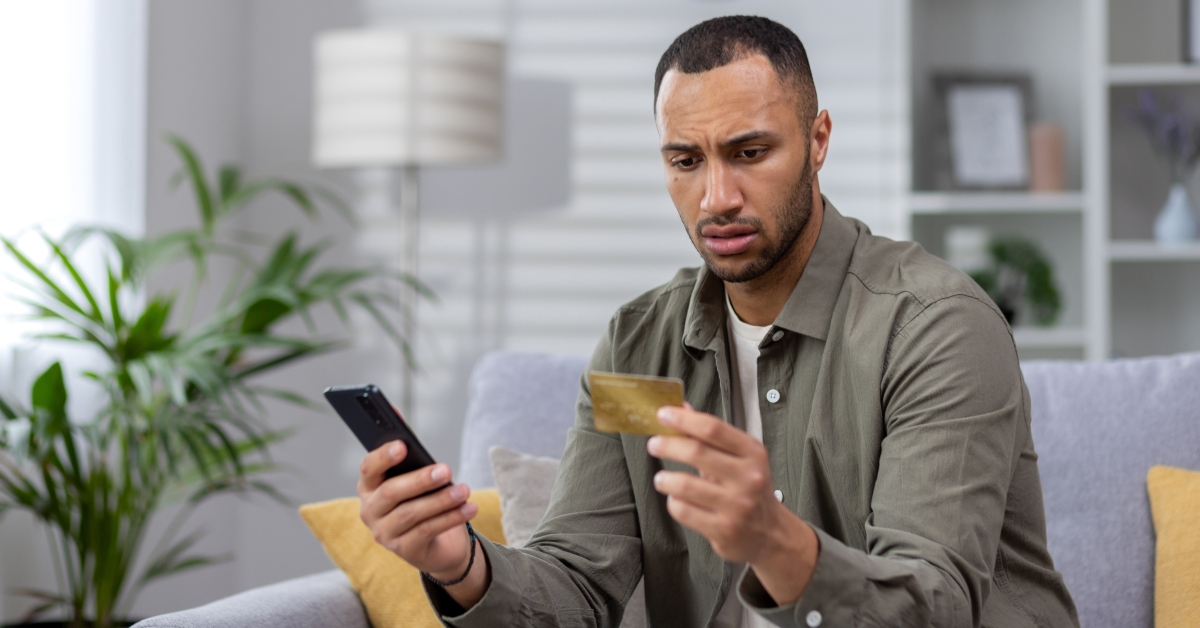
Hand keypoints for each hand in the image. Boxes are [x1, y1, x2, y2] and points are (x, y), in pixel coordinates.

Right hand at [357, 440, 488, 605]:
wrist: (437, 544)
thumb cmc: (423, 503)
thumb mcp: (418, 482)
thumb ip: (414, 464)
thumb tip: (416, 442)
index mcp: (369, 487)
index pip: (369, 469)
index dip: (383, 456)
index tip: (403, 446)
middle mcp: (370, 511)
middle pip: (390, 492)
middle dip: (420, 480)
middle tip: (446, 471)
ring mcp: (384, 533)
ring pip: (411, 513)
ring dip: (441, 500)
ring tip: (464, 491)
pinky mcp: (403, 550)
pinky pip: (427, 530)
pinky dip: (451, 517)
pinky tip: (468, 508)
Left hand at [647, 405, 817, 604]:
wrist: (771, 533)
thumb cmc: (750, 489)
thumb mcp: (740, 457)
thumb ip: (709, 434)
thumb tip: (680, 408)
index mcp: (753, 453)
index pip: (713, 428)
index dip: (683, 420)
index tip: (663, 414)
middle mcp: (748, 478)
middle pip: (696, 453)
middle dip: (667, 445)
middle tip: (654, 444)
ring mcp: (736, 506)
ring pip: (684, 485)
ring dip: (665, 479)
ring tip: (663, 479)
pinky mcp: (723, 530)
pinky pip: (683, 510)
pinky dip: (673, 502)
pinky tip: (678, 500)